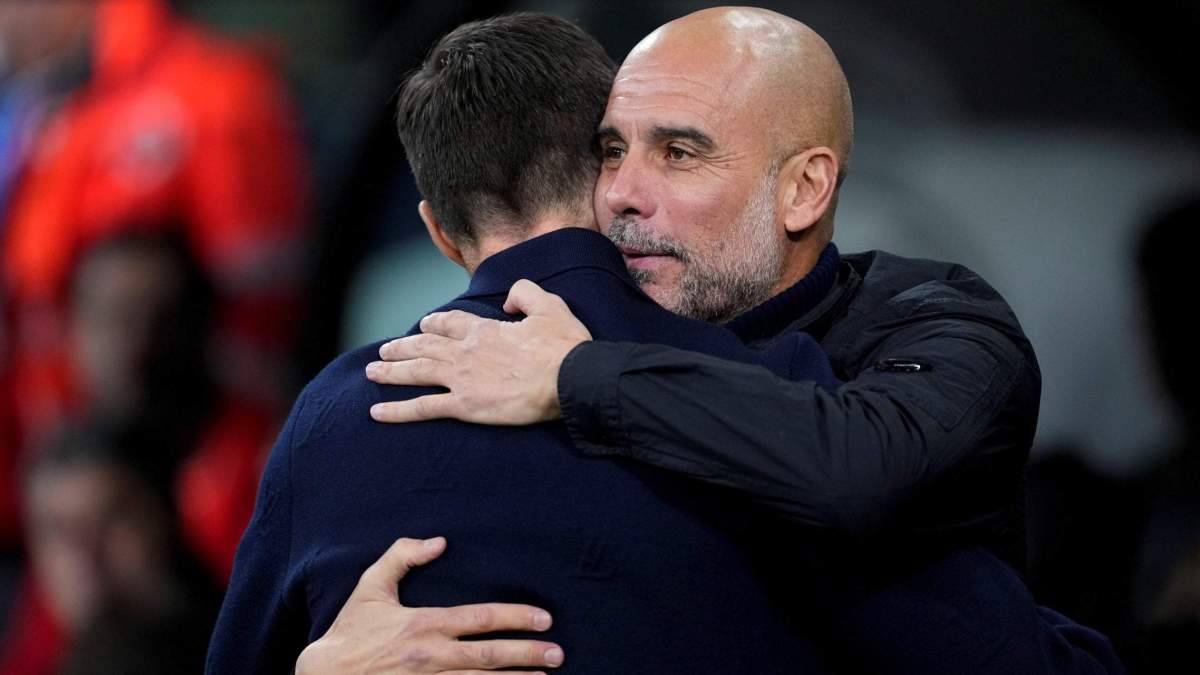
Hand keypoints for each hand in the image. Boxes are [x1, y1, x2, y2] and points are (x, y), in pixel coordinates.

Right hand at [295, 537, 563, 673]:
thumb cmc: (348, 632)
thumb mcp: (370, 587)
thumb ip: (402, 556)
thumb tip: (438, 541)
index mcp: (423, 625)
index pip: (481, 619)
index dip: (516, 617)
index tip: (544, 618)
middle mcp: (431, 657)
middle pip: (490, 656)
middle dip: (528, 654)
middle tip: (558, 653)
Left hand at [367, 279, 590, 424]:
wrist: (570, 381)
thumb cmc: (564, 348)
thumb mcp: (550, 306)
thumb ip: (525, 293)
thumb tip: (508, 300)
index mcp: (485, 330)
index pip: (450, 323)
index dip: (434, 324)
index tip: (424, 326)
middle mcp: (466, 352)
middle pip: (424, 346)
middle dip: (401, 347)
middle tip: (384, 351)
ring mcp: (462, 379)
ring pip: (416, 372)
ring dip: (391, 372)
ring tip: (371, 373)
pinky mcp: (464, 406)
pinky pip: (423, 408)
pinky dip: (397, 411)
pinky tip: (377, 413)